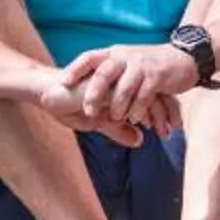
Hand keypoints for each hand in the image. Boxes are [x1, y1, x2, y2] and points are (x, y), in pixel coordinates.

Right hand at [35, 78, 160, 145]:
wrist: (46, 95)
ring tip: (163, 133)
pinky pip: (133, 98)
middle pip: (156, 90)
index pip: (152, 92)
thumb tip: (139, 141)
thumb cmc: (68, 106)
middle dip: (168, 111)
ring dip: (158, 115)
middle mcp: (122, 78)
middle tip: (172, 130)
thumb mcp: (98, 122)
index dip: (165, 109)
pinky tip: (143, 126)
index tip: (171, 127)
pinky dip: (143, 113)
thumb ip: (118, 129)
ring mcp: (117, 80)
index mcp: (122, 84)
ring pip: (149, 94)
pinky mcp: (110, 86)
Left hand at [58, 43, 199, 133]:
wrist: (185, 59)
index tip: (62, 83)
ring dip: (118, 106)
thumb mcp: (127, 67)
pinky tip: (135, 120)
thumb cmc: (151, 69)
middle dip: (94, 94)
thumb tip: (86, 99)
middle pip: (104, 72)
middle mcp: (125, 55)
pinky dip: (138, 109)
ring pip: (124, 87)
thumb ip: (110, 81)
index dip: (75, 69)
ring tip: (115, 119)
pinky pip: (144, 95)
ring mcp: (141, 64)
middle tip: (88, 112)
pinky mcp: (157, 75)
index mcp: (114, 53)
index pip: (89, 57)